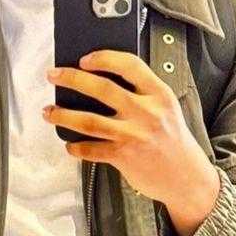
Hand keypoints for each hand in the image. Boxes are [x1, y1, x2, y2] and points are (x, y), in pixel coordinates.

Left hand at [44, 49, 221, 235]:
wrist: (186, 177)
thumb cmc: (173, 141)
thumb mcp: (166, 109)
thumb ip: (143, 94)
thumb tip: (105, 80)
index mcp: (159, 94)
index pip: (129, 65)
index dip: (104, 58)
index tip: (85, 59)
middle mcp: (146, 112)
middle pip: (102, 88)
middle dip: (72, 79)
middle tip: (54, 76)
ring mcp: (133, 135)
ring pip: (89, 120)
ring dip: (64, 115)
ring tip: (49, 111)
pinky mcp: (123, 157)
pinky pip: (91, 149)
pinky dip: (76, 147)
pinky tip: (70, 145)